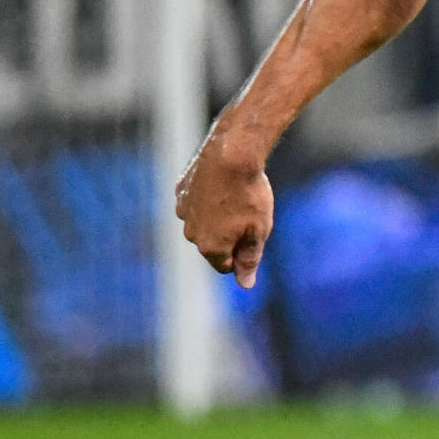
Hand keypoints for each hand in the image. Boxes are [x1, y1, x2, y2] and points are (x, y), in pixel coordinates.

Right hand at [175, 129, 273, 286]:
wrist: (231, 154)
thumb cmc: (250, 195)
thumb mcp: (258, 231)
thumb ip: (249, 260)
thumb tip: (245, 284)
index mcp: (210, 247)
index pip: (226, 266)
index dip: (242, 254)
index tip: (253, 234)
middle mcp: (190, 233)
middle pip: (212, 244)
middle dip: (229, 236)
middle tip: (247, 213)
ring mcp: (182, 211)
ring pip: (203, 223)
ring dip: (218, 216)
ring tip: (236, 197)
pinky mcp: (180, 191)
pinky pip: (196, 202)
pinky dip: (208, 198)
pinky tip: (222, 185)